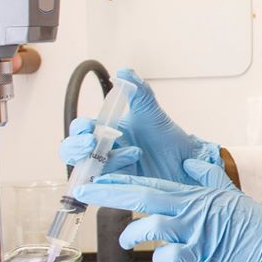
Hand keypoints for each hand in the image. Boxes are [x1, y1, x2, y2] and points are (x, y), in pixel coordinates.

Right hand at [59, 68, 221, 183]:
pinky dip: (108, 182)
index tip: (89, 129)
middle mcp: (104, 152)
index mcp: (107, 131)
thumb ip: (139, 92)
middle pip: (73, 153)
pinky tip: (131, 171)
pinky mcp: (118, 188)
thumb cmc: (168, 139)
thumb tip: (124, 72)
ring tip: (134, 154)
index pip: (81, 129)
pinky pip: (102, 189)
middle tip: (91, 144)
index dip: (79, 130)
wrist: (188, 163)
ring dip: (103, 163)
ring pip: (86, 171)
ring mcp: (110, 171)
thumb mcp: (152, 113)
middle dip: (75, 149)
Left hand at [71, 159, 261, 261]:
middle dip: (110, 194)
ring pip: (151, 227)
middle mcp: (188, 210)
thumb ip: (207, 174)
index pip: (148, 185)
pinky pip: (170, 256)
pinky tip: (160, 260)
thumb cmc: (249, 219)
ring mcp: (193, 231)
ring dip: (133, 234)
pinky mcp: (201, 254)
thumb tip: (191, 160)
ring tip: (126, 239)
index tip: (95, 180)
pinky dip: (160, 259)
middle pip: (142, 198)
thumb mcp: (227, 190)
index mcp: (190, 196)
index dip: (118, 182)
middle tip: (86, 191)